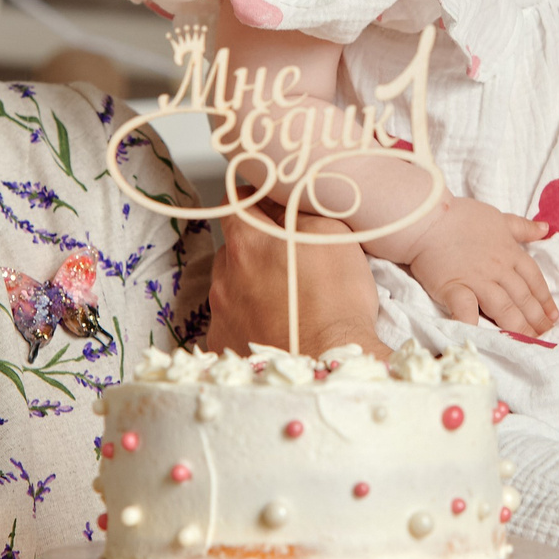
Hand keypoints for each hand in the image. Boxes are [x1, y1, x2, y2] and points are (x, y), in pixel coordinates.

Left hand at [209, 209, 384, 356]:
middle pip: (233, 249)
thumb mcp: (331, 233)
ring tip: (284, 299)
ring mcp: (220, 314)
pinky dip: (248, 319)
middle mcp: (224, 277)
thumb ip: (300, 209)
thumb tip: (284, 201)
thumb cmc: (337, 300)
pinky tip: (274, 326)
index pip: (234, 203)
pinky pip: (230, 321)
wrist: (332, 359)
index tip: (267, 206)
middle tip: (286, 260)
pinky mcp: (224, 344)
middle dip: (255, 249)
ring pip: (230, 286)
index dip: (253, 199)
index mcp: (247, 243)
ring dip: (250, 285)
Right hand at [402, 200, 554, 334]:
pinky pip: (467, 310)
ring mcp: (478, 280)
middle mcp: (499, 269)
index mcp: (510, 253)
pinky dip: (474, 325)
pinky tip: (482, 338)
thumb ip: (522, 227)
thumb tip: (546, 228)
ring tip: (526, 342)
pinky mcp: (454, 288)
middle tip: (544, 337)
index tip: (553, 316)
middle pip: (523, 298)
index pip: (534, 280)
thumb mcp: (498, 217)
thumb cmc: (461, 216)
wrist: (427, 218)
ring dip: (517, 327)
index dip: (545, 300)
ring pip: (504, 308)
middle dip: (536, 320)